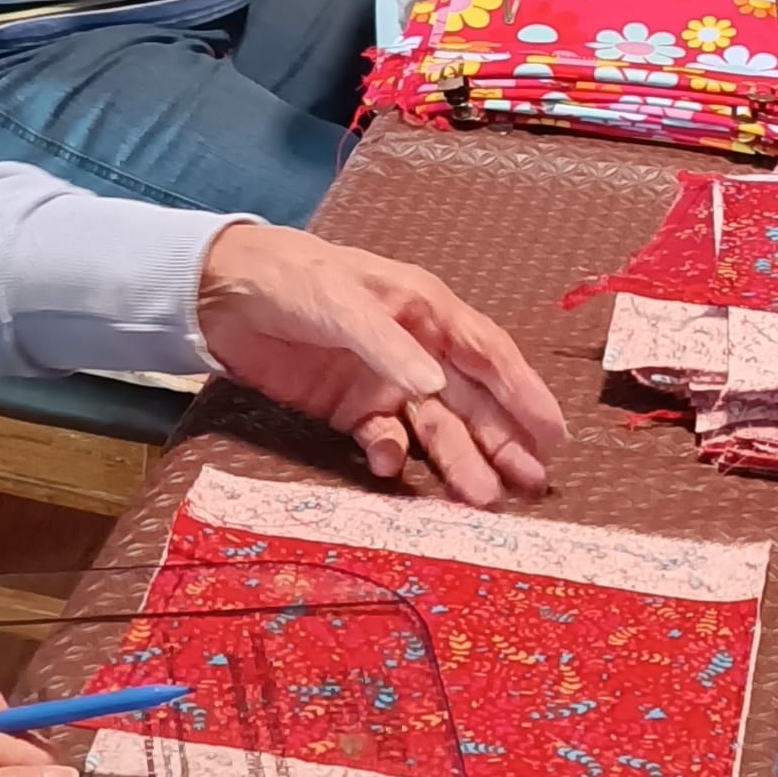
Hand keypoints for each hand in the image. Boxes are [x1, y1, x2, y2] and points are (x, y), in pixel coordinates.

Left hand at [194, 224, 564, 509]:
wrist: (222, 291)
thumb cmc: (293, 277)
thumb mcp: (341, 301)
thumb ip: (388, 344)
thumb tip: (436, 386)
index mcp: (427, 311)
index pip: (489, 355)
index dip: (525, 394)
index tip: (554, 434)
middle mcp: (416, 349)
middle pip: (471, 401)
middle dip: (503, 440)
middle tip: (531, 483)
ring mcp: (383, 381)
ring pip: (433, 428)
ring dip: (458, 460)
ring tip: (481, 499)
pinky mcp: (348, 408)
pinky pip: (382, 438)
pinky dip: (389, 455)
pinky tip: (387, 464)